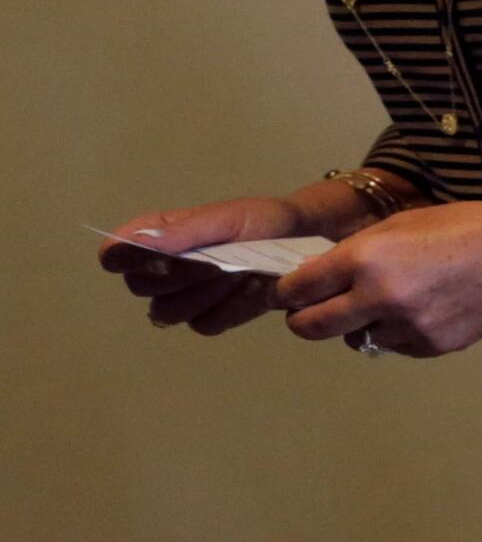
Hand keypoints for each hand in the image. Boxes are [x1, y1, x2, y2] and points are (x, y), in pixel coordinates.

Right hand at [99, 193, 315, 336]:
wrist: (306, 242)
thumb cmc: (262, 222)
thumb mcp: (230, 217)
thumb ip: (186, 230)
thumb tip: (138, 241)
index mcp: (156, 236)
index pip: (114, 256)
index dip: (131, 260)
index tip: (167, 257)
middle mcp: (161, 269)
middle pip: (141, 287)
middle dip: (182, 275)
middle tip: (220, 261)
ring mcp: (184, 297)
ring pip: (168, 312)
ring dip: (206, 293)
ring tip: (240, 272)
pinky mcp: (211, 317)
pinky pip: (204, 324)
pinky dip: (229, 308)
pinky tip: (253, 289)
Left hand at [276, 201, 481, 357]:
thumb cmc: (467, 225)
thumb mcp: (403, 223)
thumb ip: (358, 251)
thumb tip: (321, 276)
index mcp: (367, 257)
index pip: (298, 288)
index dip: (286, 291)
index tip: (287, 292)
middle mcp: (379, 297)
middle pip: (311, 327)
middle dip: (302, 319)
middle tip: (310, 311)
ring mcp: (405, 328)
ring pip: (354, 340)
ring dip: (358, 326)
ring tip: (386, 304)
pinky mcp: (429, 347)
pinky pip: (393, 346)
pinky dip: (396, 333)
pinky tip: (422, 310)